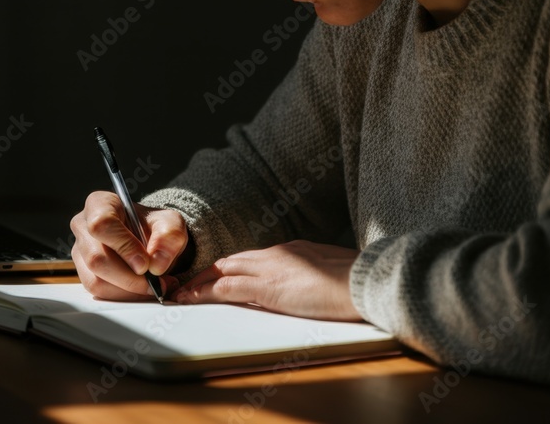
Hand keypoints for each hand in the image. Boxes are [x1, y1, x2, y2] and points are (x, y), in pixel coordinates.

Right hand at [70, 191, 186, 300]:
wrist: (149, 240)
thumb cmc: (154, 226)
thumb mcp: (171, 223)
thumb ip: (169, 237)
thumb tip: (156, 265)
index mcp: (100, 203)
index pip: (102, 224)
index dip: (124, 246)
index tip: (145, 264)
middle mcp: (83, 226)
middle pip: (96, 258)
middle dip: (128, 277)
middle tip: (155, 282)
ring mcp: (80, 251)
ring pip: (95, 280)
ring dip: (127, 290)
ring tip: (151, 287)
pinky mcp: (83, 272)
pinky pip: (98, 292)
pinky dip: (122, 296)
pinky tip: (140, 290)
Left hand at [174, 240, 362, 320]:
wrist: (369, 281)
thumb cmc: (362, 282)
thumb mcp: (334, 274)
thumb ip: (316, 276)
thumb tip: (312, 286)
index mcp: (295, 250)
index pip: (252, 257)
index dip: (231, 266)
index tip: (216, 275)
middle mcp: (278, 254)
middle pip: (232, 260)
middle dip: (208, 271)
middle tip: (187, 282)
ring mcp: (271, 268)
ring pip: (223, 270)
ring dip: (199, 282)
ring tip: (180, 292)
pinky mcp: (268, 288)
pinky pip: (226, 288)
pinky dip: (203, 293)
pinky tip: (188, 299)